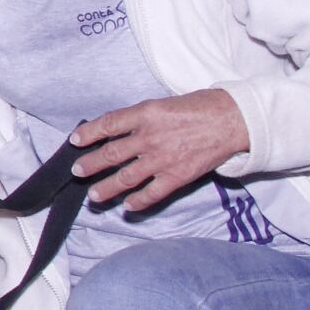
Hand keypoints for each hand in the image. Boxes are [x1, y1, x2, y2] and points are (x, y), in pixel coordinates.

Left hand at [69, 89, 250, 212]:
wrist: (234, 120)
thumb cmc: (201, 106)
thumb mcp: (164, 103)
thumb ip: (142, 118)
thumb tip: (119, 130)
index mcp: (145, 114)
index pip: (108, 124)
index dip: (88, 133)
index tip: (75, 140)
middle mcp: (150, 137)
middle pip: (111, 153)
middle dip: (91, 164)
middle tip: (77, 171)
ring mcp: (163, 158)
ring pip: (126, 177)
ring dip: (107, 188)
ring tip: (94, 195)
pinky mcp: (178, 176)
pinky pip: (152, 193)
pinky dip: (138, 201)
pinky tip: (128, 206)